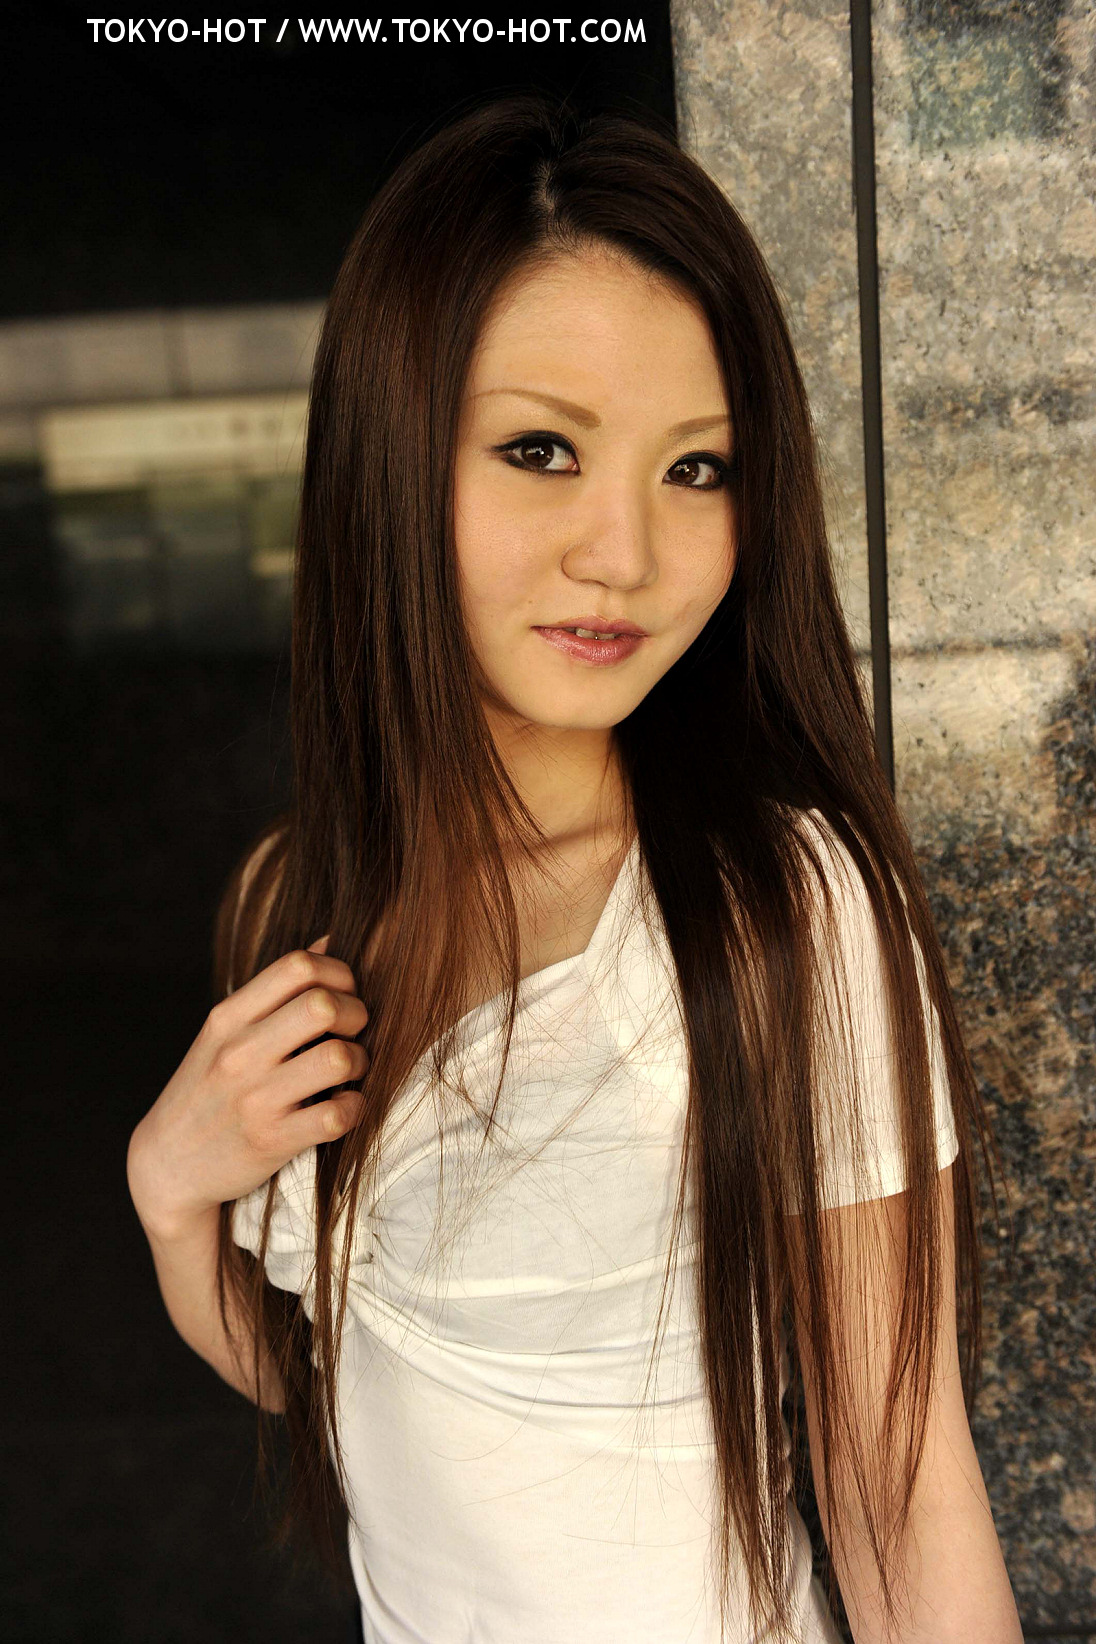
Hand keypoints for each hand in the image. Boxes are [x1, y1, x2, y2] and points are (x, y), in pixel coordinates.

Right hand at [127, 935, 369, 1238]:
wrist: (167, 1163)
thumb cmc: (209, 1086)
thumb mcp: (225, 1031)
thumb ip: (275, 990)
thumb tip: (328, 940)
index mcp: (229, 1017)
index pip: (298, 966)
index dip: (338, 972)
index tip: (342, 994)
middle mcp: (240, 1053)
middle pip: (324, 1004)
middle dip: (356, 1014)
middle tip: (351, 1032)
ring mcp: (256, 1099)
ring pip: (339, 1058)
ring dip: (359, 1062)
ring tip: (348, 1071)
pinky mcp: (273, 1141)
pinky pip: (338, 1115)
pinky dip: (354, 1108)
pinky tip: (343, 1106)